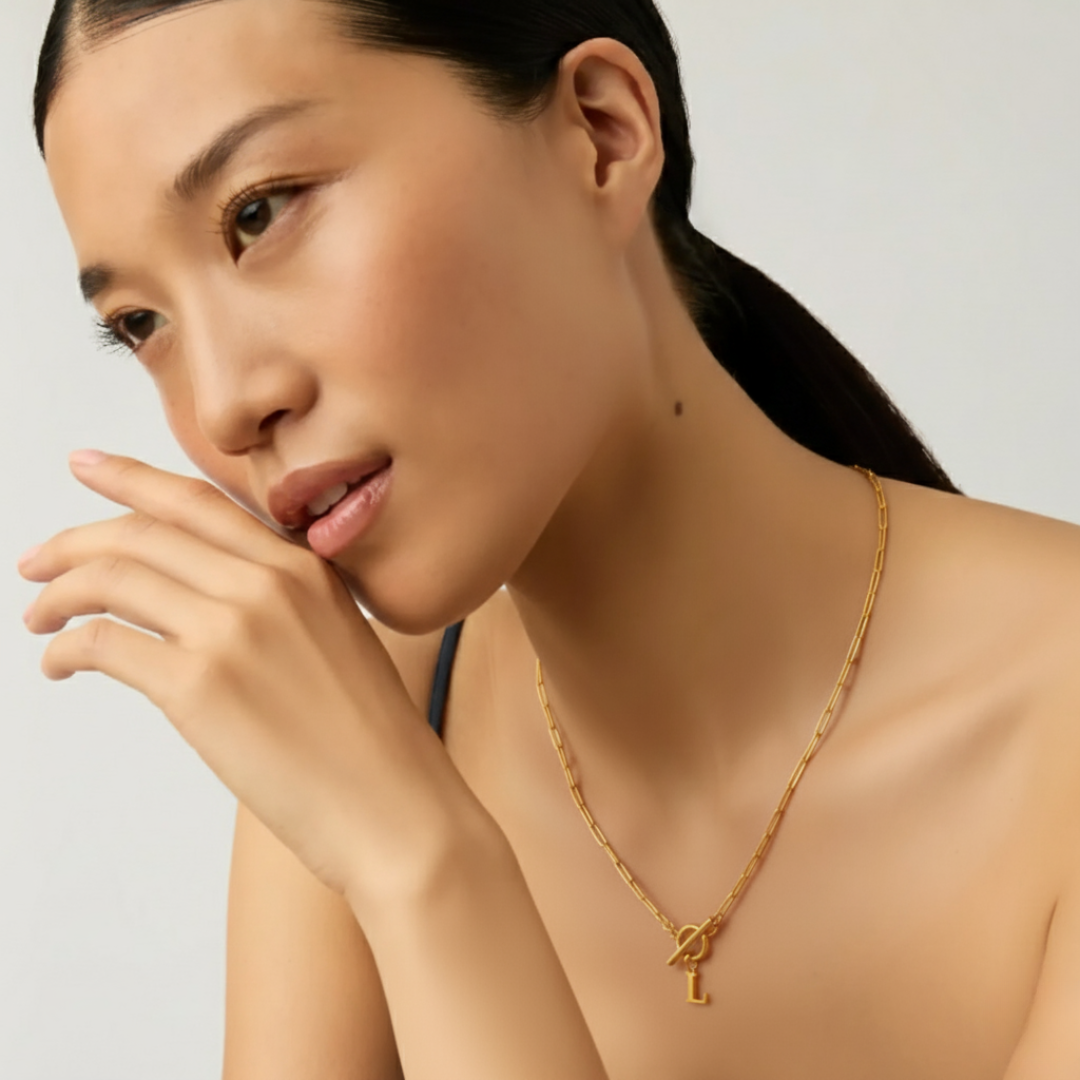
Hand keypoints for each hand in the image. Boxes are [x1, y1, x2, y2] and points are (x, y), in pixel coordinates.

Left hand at [18, 451, 455, 896]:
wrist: (393, 804)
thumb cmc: (369, 738)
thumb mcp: (337, 637)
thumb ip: (278, 600)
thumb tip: (198, 595)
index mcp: (303, 567)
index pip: (198, 501)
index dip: (131, 477)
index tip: (85, 466)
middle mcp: (266, 583)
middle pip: (142, 533)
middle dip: (73, 542)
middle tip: (36, 561)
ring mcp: (233, 630)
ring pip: (112, 579)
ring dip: (58, 595)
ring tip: (39, 618)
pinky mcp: (199, 686)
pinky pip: (104, 643)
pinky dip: (66, 648)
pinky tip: (61, 663)